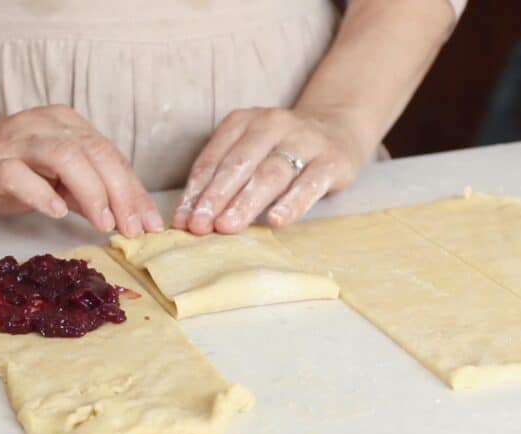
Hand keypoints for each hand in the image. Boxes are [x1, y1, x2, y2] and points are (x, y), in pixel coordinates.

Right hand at [0, 105, 162, 236]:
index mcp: (66, 125)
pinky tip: (57, 212)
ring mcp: (15, 141)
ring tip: (103, 223)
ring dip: (90, 192)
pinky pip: (19, 174)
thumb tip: (127, 216)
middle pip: (95, 153)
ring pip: (64, 156)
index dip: (135, 191)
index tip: (151, 224)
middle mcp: (44, 125)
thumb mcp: (54, 182)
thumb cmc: (4, 172)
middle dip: (121, 193)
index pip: (111, 155)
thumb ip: (87, 192)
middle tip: (134, 229)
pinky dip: (42, 193)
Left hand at [172, 107, 366, 234]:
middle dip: (215, 196)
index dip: (196, 191)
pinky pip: (310, 184)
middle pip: (239, 164)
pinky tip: (277, 221)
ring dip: (246, 202)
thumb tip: (190, 219)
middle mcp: (273, 124)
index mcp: (244, 121)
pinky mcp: (333, 161)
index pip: (214, 158)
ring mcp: (305, 140)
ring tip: (227, 226)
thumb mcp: (251, 152)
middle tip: (198, 226)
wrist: (339, 128)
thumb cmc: (283, 150)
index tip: (181, 221)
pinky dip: (292, 203)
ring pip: (271, 172)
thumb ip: (224, 180)